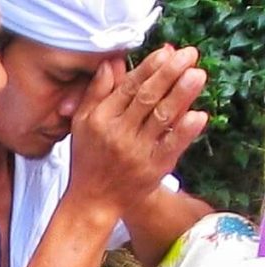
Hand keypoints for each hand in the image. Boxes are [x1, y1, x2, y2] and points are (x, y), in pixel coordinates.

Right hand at [69, 45, 207, 218]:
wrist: (93, 200)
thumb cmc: (88, 158)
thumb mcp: (82, 123)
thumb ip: (96, 92)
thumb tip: (111, 62)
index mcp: (100, 120)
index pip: (128, 89)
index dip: (149, 69)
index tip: (166, 52)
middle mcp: (117, 134)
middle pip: (147, 99)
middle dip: (169, 74)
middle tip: (189, 55)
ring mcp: (136, 152)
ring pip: (162, 118)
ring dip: (181, 95)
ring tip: (197, 75)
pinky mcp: (152, 168)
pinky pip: (171, 146)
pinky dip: (185, 132)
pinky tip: (198, 116)